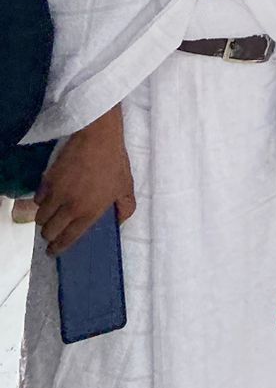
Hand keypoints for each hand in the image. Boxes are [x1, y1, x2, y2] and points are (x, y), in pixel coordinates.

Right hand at [35, 105, 135, 255]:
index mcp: (90, 212)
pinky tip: (48, 195)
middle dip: (49, 234)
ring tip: (50, 213)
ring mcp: (58, 193)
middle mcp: (71, 207)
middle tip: (52, 231)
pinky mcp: (49, 179)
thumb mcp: (126, 186)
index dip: (58, 248)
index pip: (68, 239)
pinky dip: (41, 199)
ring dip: (44, 217)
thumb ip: (126, 208)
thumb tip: (119, 222)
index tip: (53, 251)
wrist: (99, 136)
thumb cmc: (114, 161)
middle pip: (49, 231)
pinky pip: (37, 198)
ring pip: (40, 217)